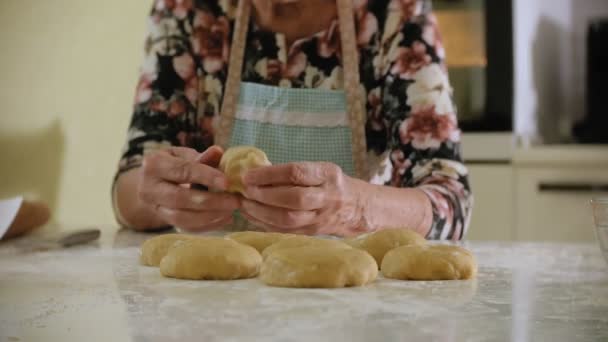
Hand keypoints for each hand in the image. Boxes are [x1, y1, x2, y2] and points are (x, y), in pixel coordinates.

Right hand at [139, 146, 239, 231]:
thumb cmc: (172, 163)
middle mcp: (149, 188)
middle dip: (211, 201)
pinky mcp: (163, 221)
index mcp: (154, 165)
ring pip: (181, 218)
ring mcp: (154, 208)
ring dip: (209, 216)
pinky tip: (224, 219)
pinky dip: (207, 225)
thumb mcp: (183, 154)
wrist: (150, 182)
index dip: (206, 177)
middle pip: (180, 198)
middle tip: (235, 201)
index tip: (227, 183)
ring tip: (231, 211)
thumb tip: (219, 152)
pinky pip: (185, 228)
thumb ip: (201, 156)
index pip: (182, 171)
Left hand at [239, 162, 367, 235]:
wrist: (360, 208)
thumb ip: (295, 172)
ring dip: (261, 212)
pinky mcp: (314, 233)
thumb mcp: (322, 170)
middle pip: (293, 198)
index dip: (269, 174)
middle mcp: (327, 196)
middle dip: (264, 195)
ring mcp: (321, 218)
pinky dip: (265, 224)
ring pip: (288, 218)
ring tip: (244, 204)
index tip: (249, 174)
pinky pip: (286, 230)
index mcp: (328, 174)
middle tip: (245, 191)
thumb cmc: (334, 184)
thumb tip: (257, 171)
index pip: (296, 172)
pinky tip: (252, 216)